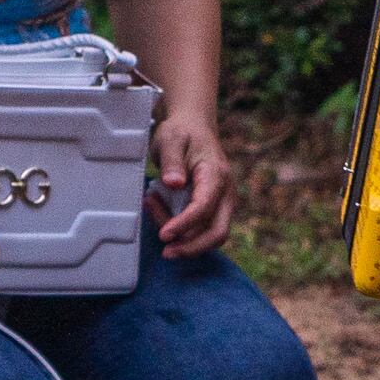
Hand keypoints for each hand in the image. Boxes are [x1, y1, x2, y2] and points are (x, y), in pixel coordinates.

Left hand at [149, 107, 232, 254]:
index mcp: (216, 175)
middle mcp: (225, 192)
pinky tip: (159, 211)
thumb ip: (172, 161)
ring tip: (153, 209)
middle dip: (192, 247)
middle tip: (166, 252)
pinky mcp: (214, 208)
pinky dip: (182, 229)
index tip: (164, 234)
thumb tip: (174, 184)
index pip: (204, 208)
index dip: (184, 224)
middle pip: (217, 232)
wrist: (195, 127)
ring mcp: (222, 202)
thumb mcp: (171, 139)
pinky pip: (202, 228)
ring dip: (183, 237)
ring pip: (210, 235)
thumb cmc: (182, 132)